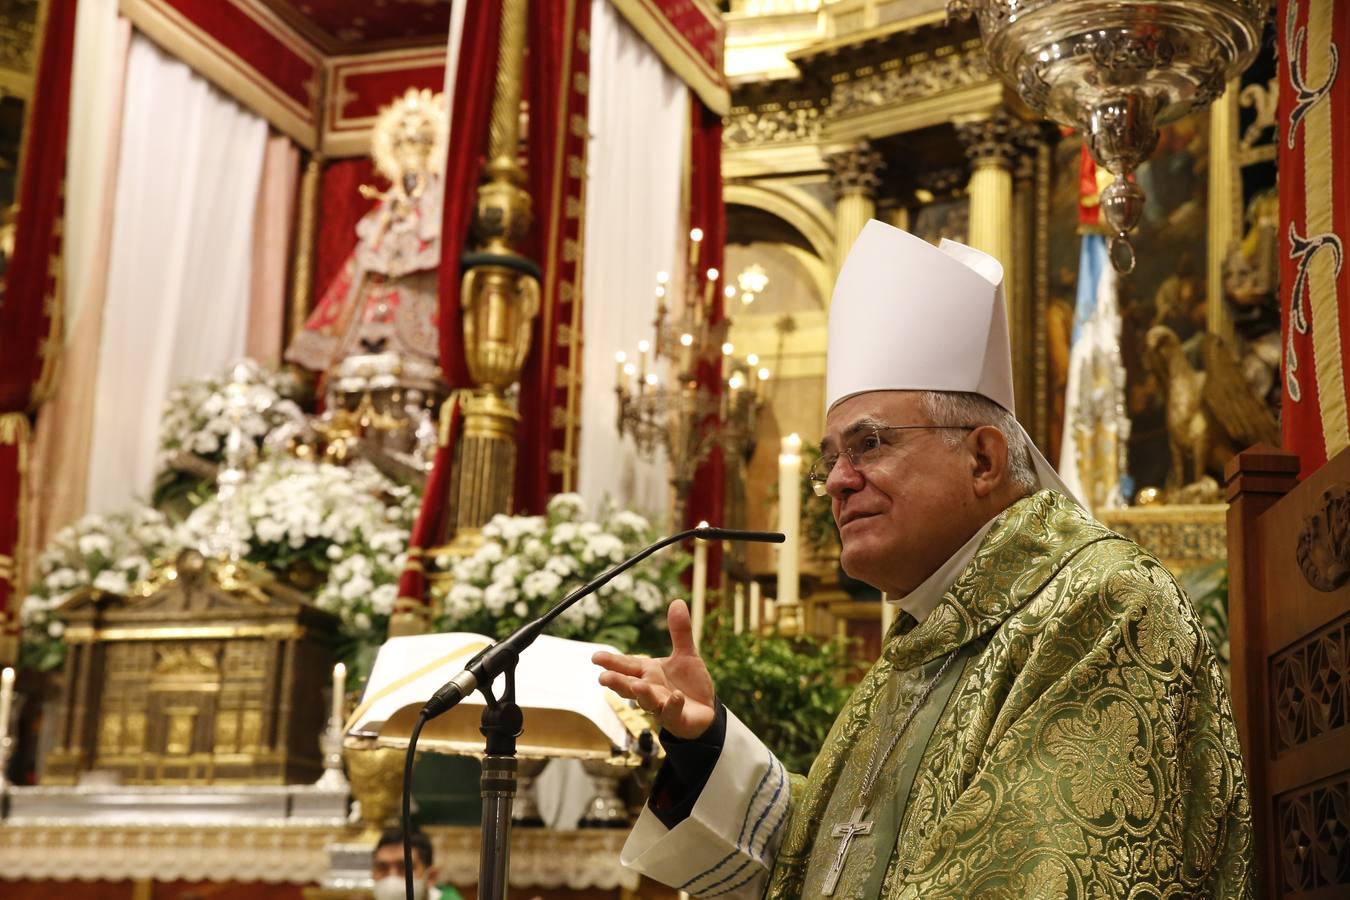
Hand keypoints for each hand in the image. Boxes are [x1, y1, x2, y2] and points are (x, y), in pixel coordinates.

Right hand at [592, 599, 715, 739]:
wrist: (706, 710)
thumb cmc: (689, 683)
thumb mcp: (686, 654)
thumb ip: (680, 631)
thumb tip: (678, 601)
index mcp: (648, 672)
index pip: (627, 665)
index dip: (611, 662)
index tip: (595, 657)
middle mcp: (651, 689)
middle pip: (629, 686)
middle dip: (617, 682)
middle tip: (603, 678)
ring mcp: (661, 705)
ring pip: (647, 701)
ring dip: (642, 694)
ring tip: (638, 686)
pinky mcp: (677, 718)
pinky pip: (672, 712)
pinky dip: (672, 705)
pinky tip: (675, 697)